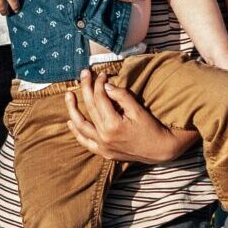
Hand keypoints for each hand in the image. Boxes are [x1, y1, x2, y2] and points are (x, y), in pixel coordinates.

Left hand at [64, 70, 197, 163]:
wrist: (159, 150)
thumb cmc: (151, 127)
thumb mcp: (138, 110)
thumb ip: (121, 96)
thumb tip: (106, 86)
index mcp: (113, 124)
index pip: (100, 98)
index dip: (100, 84)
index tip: (102, 74)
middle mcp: (104, 136)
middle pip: (90, 107)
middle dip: (86, 88)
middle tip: (83, 74)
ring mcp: (102, 146)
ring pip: (81, 125)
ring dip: (73, 109)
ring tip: (68, 95)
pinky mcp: (103, 152)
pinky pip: (85, 142)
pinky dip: (77, 132)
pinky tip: (70, 121)